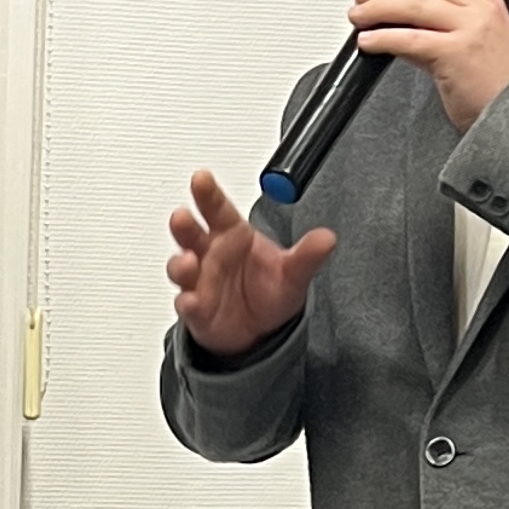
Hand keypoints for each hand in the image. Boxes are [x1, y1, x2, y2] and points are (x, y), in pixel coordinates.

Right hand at [165, 172, 336, 356]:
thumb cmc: (268, 289)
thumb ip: (306, 255)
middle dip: (184, 224)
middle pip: (190, 233)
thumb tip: (327, 239)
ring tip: (189, 261)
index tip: (201, 179)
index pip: (217, 208)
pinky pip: (187, 303)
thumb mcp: (292, 272)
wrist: (260, 329)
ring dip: (181, 264)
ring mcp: (199, 280)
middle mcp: (210, 253)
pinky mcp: (196, 308)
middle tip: (183, 216)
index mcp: (232, 234)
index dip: (208, 193)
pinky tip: (192, 301)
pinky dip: (188, 302)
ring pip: (181, 267)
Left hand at [345, 0, 508, 132]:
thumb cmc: (496, 85)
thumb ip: (442, 27)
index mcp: (488, 0)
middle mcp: (481, 9)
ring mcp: (470, 29)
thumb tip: (401, 21)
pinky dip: (382, 38)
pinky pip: (409, 39)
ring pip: (413, 4)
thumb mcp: (476, 42)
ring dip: (377, 8)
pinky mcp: (455, 54)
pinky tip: (368, 42)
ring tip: (359, 17)